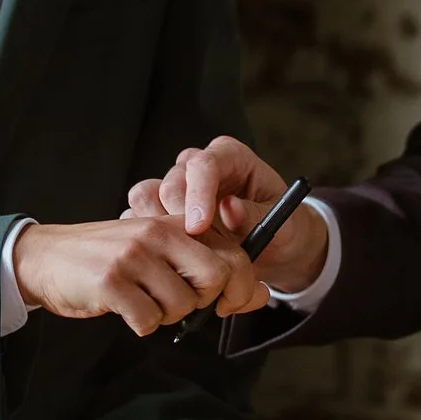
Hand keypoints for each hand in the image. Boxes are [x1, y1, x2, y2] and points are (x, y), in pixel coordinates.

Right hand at [10, 212, 271, 335]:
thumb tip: (264, 296)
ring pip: (182, 306)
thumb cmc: (111, 260)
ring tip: (142, 300)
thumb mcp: (163, 255)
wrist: (46, 258)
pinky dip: (141, 325)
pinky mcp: (111, 281)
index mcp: (175, 222)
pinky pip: (149, 321)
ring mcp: (134, 255)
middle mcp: (158, 232)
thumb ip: (211, 270)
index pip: (234, 255)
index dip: (239, 288)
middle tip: (177, 302)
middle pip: (215, 279)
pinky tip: (124, 309)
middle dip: (203, 302)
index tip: (223, 303)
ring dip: (165, 316)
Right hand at [130, 133, 329, 296]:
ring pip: (146, 197)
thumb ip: (256, 216)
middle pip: (171, 183)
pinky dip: (149, 243)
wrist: (274, 249)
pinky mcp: (159, 210)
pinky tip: (168, 262)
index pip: (204, 164)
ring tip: (186, 257)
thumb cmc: (282, 231)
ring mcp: (175, 187)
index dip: (198, 195)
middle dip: (179, 219)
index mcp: (229, 157)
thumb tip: (229, 208)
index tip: (199, 227)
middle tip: (194, 251)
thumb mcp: (283, 226)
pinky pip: (138, 219)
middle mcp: (197, 167)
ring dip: (161, 231)